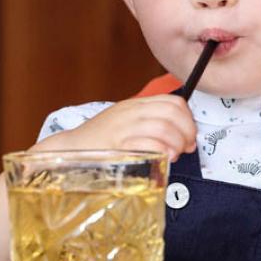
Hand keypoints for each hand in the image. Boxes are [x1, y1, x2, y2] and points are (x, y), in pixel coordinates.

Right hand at [36, 94, 195, 160]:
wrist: (71, 149)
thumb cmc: (99, 141)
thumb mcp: (125, 123)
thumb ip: (149, 123)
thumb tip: (179, 133)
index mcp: (135, 105)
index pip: (174, 102)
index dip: (188, 120)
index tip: (189, 136)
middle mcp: (131, 112)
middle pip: (172, 114)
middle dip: (187, 132)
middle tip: (186, 147)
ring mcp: (124, 127)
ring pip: (164, 127)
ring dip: (176, 143)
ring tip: (174, 154)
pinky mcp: (118, 144)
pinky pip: (149, 143)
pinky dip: (163, 151)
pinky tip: (164, 158)